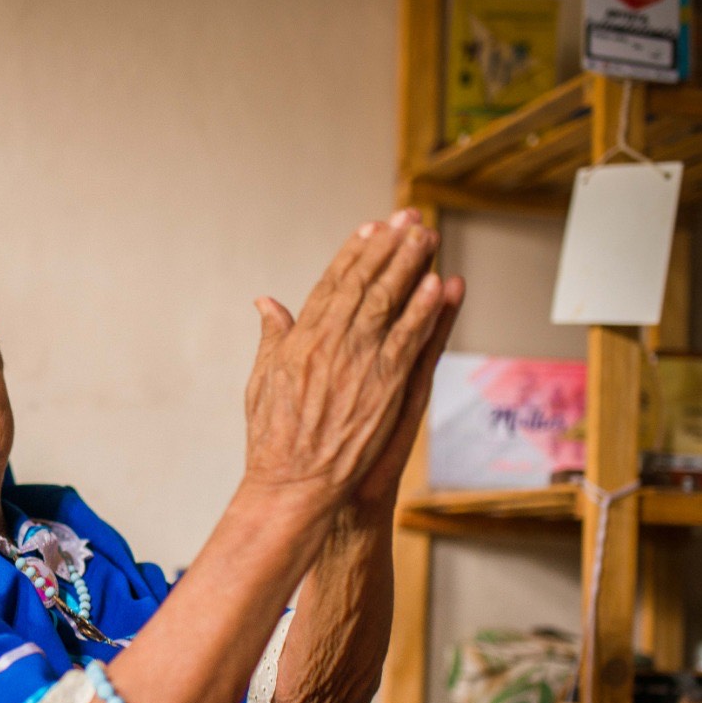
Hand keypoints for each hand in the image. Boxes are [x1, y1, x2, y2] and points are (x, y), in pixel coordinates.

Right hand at [241, 210, 451, 515]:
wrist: (294, 483)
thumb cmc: (273, 439)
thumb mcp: (261, 381)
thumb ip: (271, 337)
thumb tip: (266, 304)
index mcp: (300, 340)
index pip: (330, 285)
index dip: (352, 254)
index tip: (368, 228)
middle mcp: (330, 343)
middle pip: (364, 284)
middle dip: (387, 247)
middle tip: (407, 218)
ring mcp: (360, 362)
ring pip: (390, 302)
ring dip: (411, 266)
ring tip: (428, 237)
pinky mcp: (385, 384)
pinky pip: (410, 339)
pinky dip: (425, 310)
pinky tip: (440, 284)